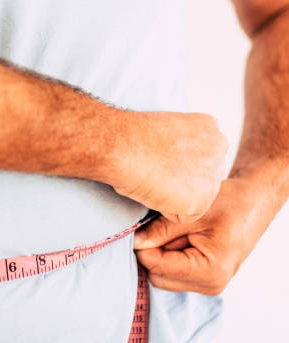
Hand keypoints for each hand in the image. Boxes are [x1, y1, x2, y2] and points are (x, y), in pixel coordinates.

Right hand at [110, 111, 227, 223]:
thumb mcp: (169, 127)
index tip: (161, 156)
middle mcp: (219, 149)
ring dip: (174, 195)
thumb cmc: (134, 135)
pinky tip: (155, 190)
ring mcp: (213, 177)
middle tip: (157, 170)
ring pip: (194, 198)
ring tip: (154, 177)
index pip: (202, 157)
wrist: (123, 146)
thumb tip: (179, 161)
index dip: (178, 161)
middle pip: (203, 178)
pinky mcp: (201, 202)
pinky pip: (183, 216)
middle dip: (182, 180)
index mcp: (211, 128)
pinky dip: (166, 210)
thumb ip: (183, 143)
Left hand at [132, 176, 274, 293]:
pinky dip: (170, 252)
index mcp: (210, 272)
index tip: (139, 225)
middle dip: (153, 250)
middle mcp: (210, 284)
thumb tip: (135, 241)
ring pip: (164, 275)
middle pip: (158, 276)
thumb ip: (161, 229)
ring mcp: (207, 283)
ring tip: (177, 228)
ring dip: (162, 251)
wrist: (254, 202)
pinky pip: (174, 270)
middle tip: (160, 223)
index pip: (158, 267)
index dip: (143, 246)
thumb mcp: (192, 212)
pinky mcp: (204, 276)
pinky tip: (181, 234)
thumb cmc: (230, 204)